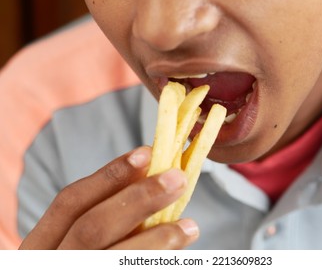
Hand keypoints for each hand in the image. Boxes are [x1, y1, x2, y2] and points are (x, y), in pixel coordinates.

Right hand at [19, 146, 198, 248]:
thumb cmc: (81, 259)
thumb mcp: (76, 242)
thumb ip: (103, 214)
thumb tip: (146, 175)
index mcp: (41, 244)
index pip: (70, 202)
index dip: (109, 175)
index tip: (146, 154)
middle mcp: (54, 262)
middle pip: (93, 227)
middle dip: (139, 199)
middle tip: (177, 180)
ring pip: (117, 258)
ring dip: (158, 239)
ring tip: (189, 227)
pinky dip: (156, 260)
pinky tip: (176, 254)